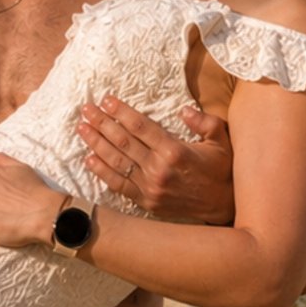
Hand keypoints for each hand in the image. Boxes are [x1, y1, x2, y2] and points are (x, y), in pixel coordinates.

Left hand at [79, 97, 235, 224]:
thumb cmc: (222, 169)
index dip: (121, 111)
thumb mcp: (221, 140)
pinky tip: (89, 159)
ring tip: (81, 129)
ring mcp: (150, 187)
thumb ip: (204, 122)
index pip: (140, 126)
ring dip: (96, 144)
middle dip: (102, 123)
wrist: (224, 206)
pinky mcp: (147, 202)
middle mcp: (159, 169)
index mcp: (175, 151)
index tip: (106, 100)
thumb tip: (184, 110)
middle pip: (123, 142)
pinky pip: (119, 185)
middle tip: (86, 109)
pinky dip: (102, 172)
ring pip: (117, 162)